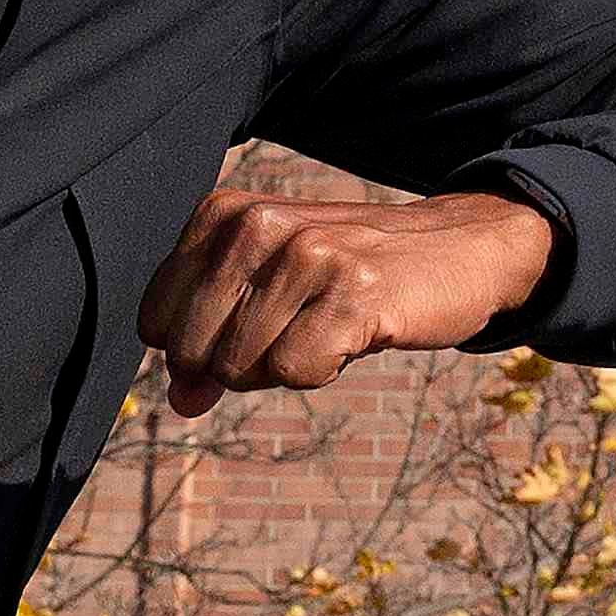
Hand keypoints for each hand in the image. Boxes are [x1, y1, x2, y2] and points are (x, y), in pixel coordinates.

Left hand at [141, 185, 560, 401]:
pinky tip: (356, 335)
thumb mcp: (270, 292)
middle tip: (297, 330)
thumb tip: (181, 402)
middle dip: (238, 366)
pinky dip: (324, 371)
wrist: (459, 248)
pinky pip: (296, 372)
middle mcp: (256, 225)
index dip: (200, 350)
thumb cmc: (353, 275)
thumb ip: (212, 338)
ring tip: (331, 326)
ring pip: (241, 366)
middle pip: (192, 350)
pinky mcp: (351, 292)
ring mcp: (305, 255)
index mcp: (223, 214)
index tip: (255, 327)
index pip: (156, 322)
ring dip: (288, 366)